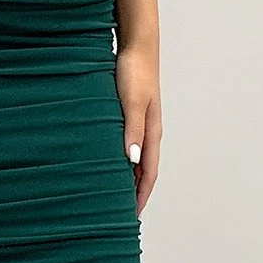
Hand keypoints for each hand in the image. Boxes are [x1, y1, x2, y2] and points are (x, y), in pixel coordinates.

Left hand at [115, 42, 160, 217]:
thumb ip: (133, 131)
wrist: (137, 46)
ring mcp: (141, 123)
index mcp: (151, 132)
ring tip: (115, 194)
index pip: (149, 173)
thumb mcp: (132, 103)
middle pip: (145, 170)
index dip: (140, 195)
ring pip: (137, 158)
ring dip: (129, 177)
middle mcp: (149, 131)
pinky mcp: (132, 114)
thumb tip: (133, 161)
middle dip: (136, 193)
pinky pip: (129, 145)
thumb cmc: (135, 72)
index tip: (131, 216)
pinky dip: (123, 160)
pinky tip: (111, 162)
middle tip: (122, 213)